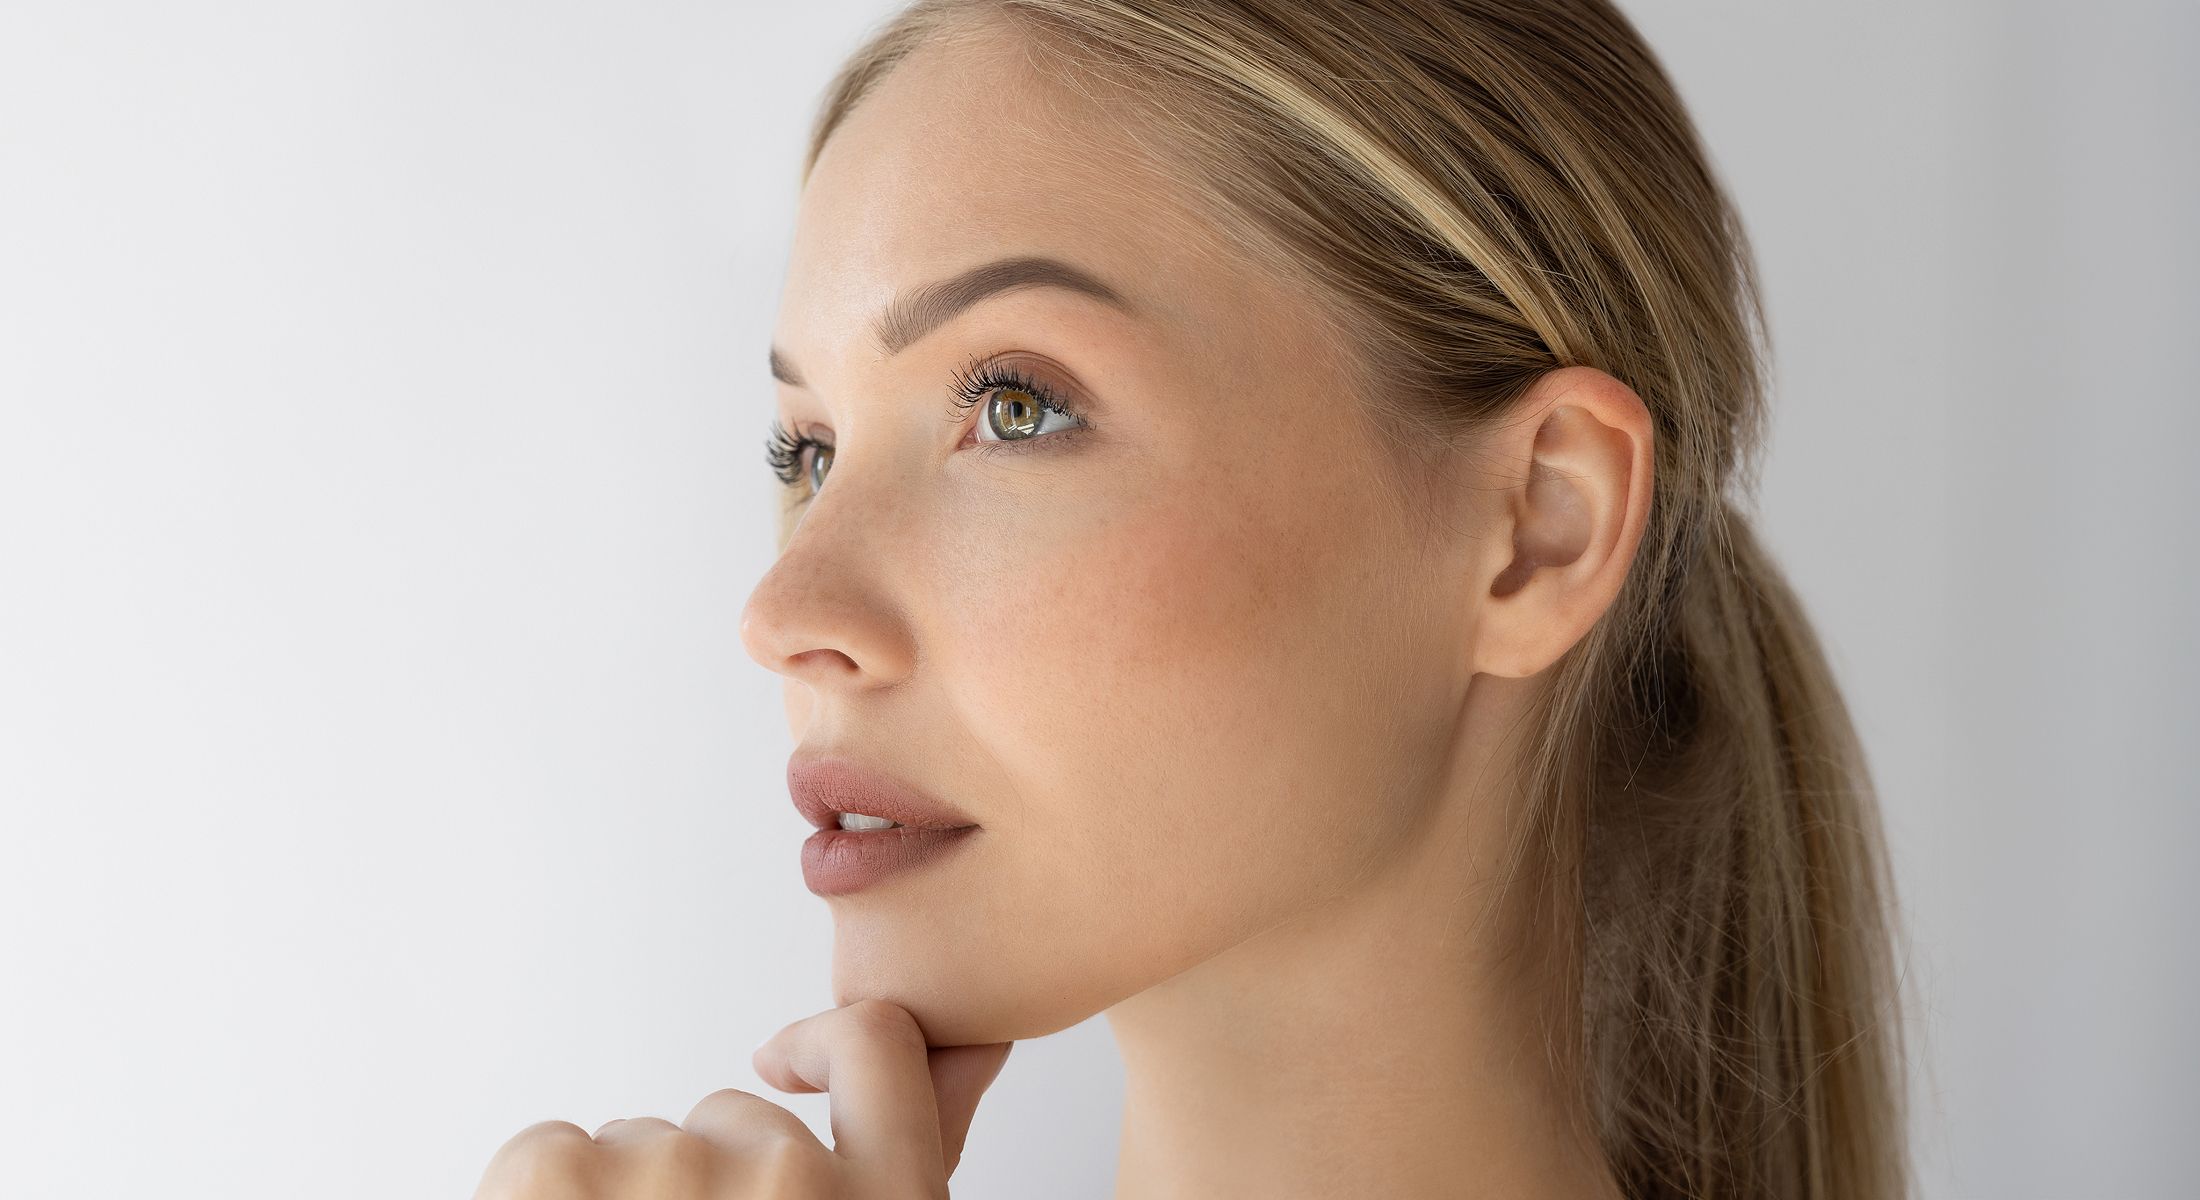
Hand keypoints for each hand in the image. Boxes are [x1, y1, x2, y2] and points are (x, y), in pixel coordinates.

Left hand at [472, 999, 1013, 1197]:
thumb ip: (915, 1143)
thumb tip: (983, 1034)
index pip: (877, 1044)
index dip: (823, 1048)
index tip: (784, 1066)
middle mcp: (795, 1188)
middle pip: (731, 1113)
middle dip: (700, 1184)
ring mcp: (674, 1184)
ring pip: (635, 1140)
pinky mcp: (555, 1181)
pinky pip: (549, 1146)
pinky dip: (542, 1198)